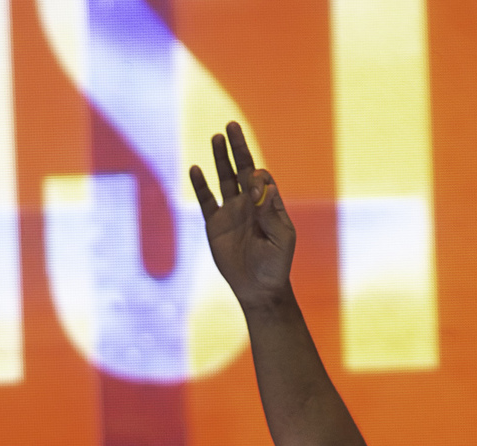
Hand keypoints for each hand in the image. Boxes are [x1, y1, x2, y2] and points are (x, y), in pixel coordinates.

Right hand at [190, 121, 294, 309]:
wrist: (259, 289)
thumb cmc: (276, 265)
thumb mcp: (280, 239)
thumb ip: (270, 213)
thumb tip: (263, 184)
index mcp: (267, 205)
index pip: (261, 179)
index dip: (257, 177)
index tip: (254, 185)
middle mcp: (249, 204)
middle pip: (241, 169)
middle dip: (237, 148)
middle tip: (232, 126)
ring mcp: (231, 212)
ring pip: (224, 178)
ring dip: (220, 158)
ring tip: (217, 137)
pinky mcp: (215, 224)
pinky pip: (206, 200)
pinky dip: (200, 185)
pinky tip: (196, 169)